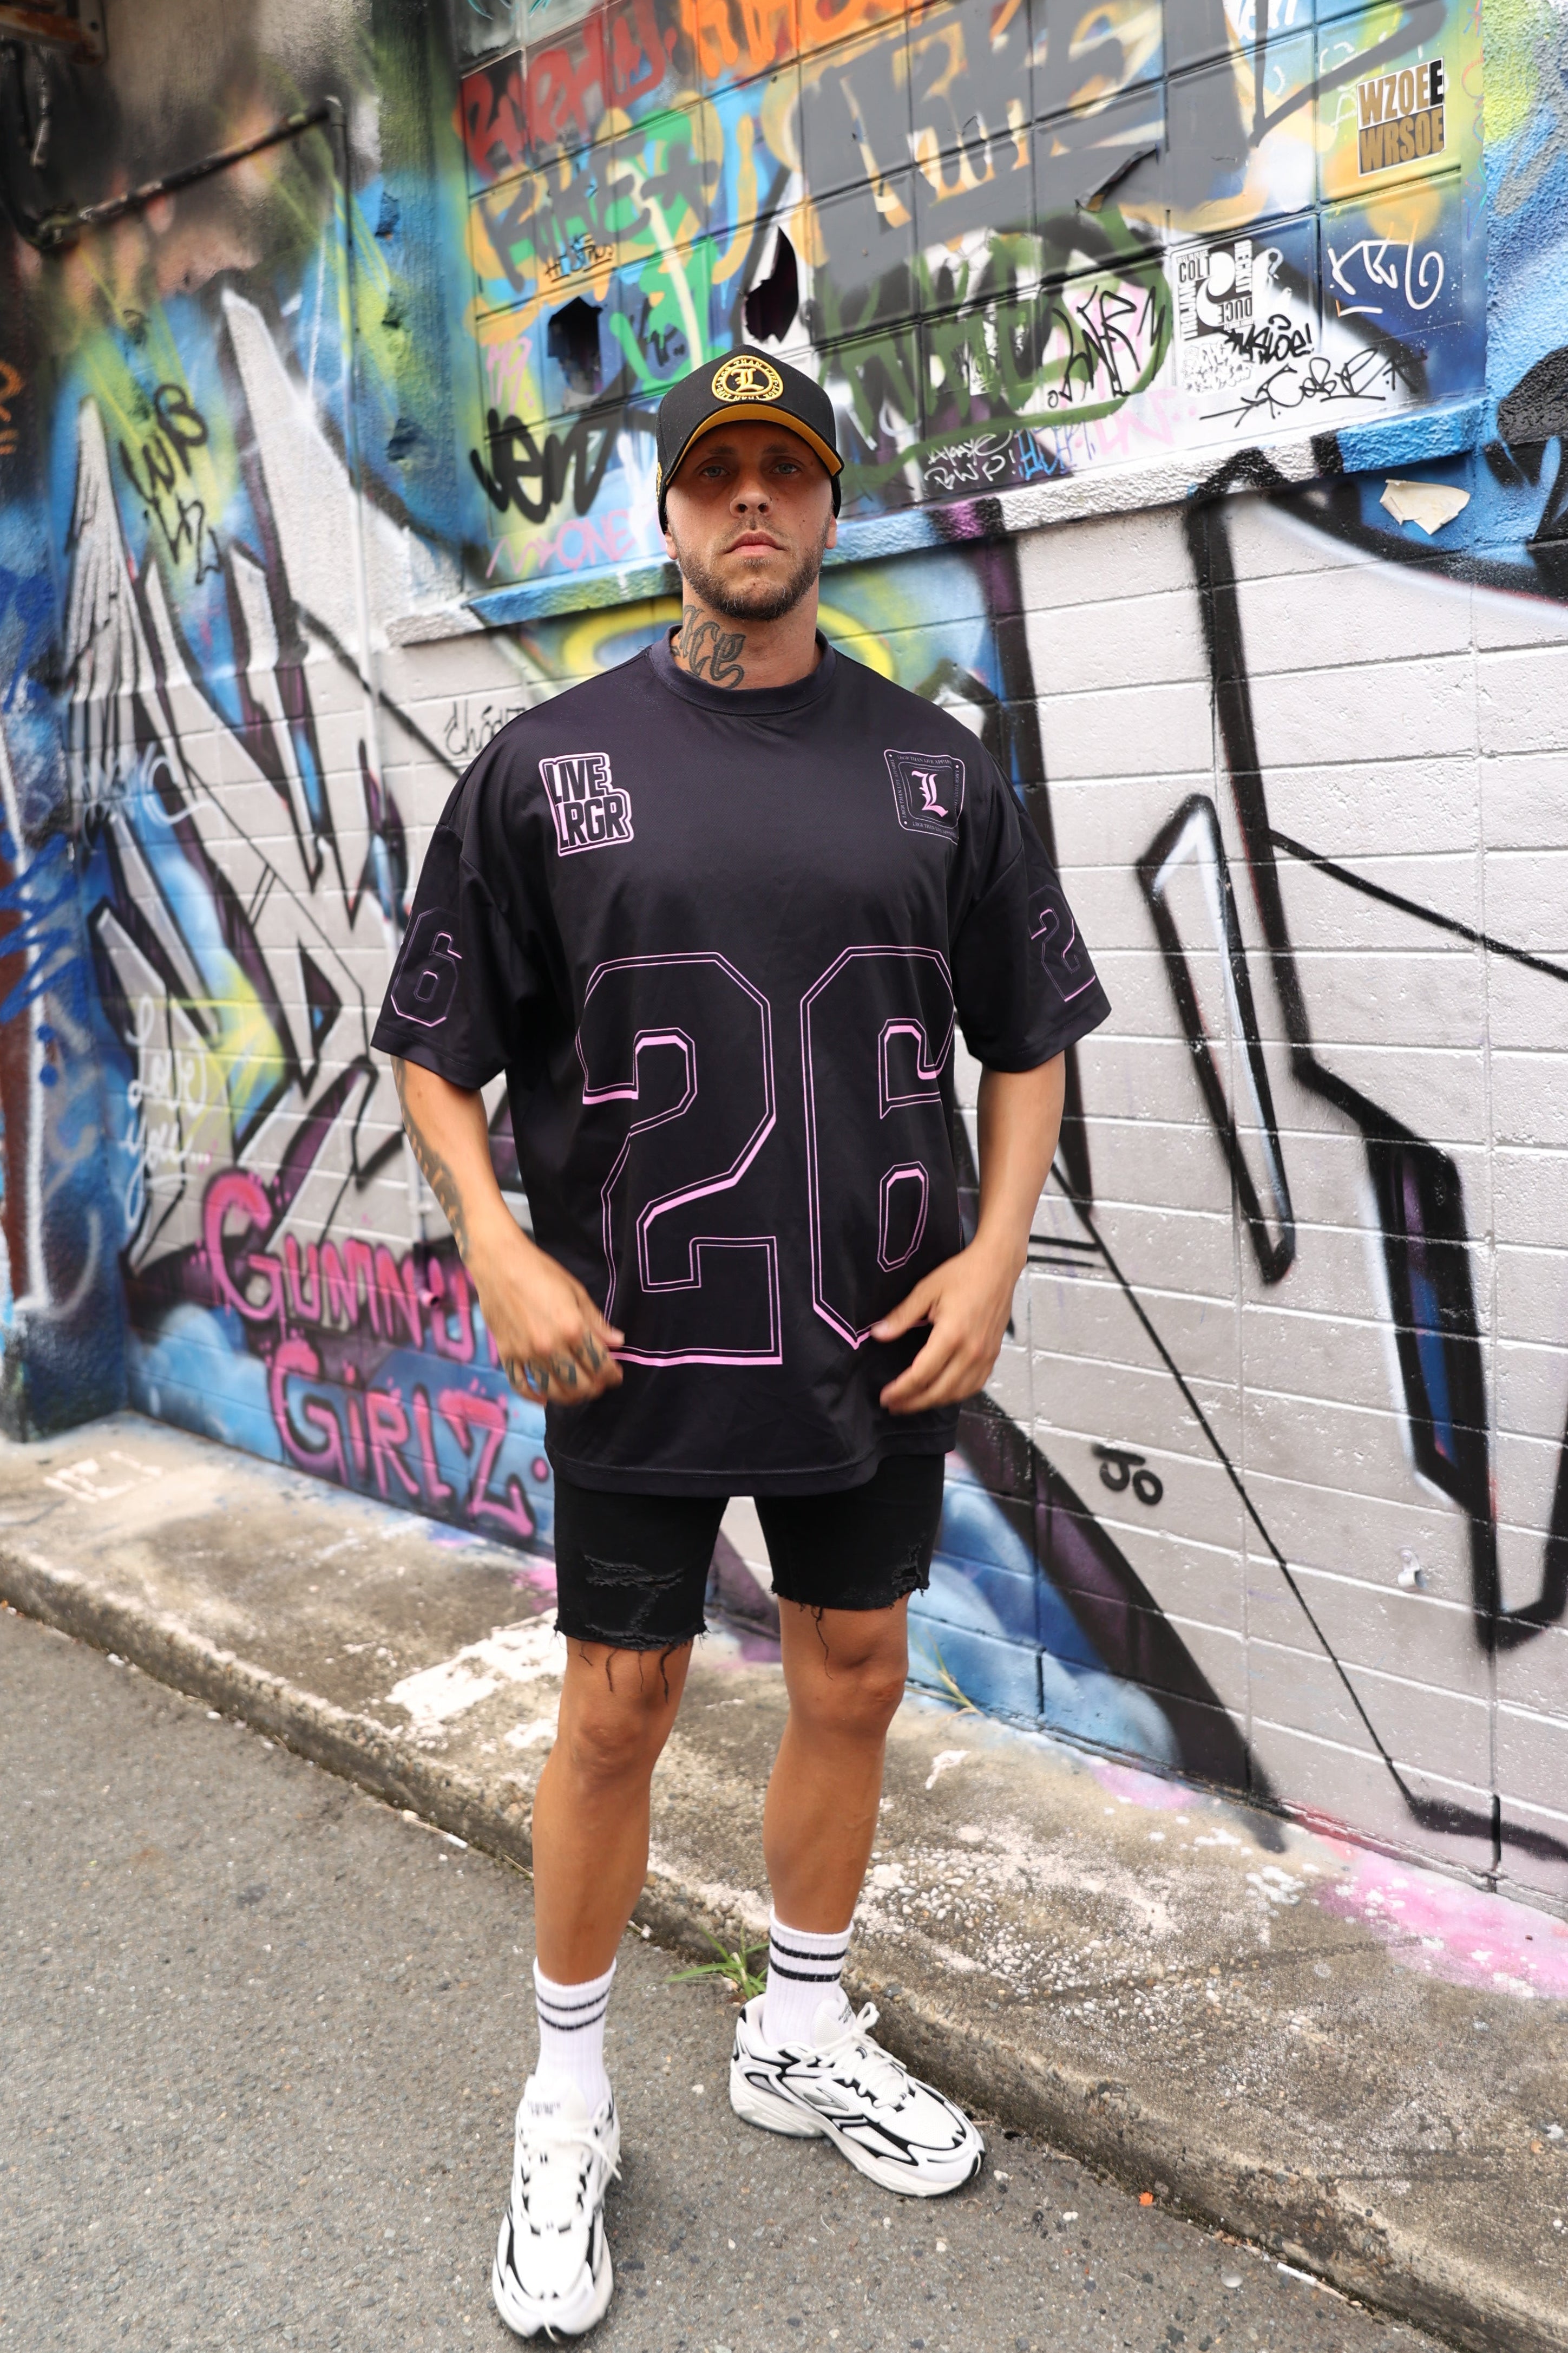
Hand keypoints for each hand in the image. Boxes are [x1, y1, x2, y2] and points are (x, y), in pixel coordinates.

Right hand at [468, 1221, 623, 1407]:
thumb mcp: (576, 1292)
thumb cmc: (541, 1272)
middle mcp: (550, 1346)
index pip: (601, 1365)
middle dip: (595, 1388)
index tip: (616, 1375)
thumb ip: (597, 1322)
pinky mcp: (507, 1354)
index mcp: (573, 1328)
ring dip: (570, 1397)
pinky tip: (545, 1397)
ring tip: (578, 1391)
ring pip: (553, 1391)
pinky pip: (521, 1385)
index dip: (613, 1375)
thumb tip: (618, 1342)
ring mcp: (526, 1353)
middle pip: (579, 1384)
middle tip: (599, 1383)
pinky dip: (534, 1397)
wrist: (499, 1262)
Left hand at [872, 1239, 1020, 1414]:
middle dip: (913, 1403)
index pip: (921, 1375)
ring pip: (958, 1393)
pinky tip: (943, 1393)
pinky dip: (957, 1395)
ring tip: (913, 1403)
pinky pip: (975, 1386)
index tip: (885, 1397)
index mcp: (952, 1335)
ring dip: (934, 1402)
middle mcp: (971, 1351)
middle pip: (938, 1391)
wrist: (998, 1265)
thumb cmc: (963, 1273)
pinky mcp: (993, 1354)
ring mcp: (985, 1355)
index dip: (901, 1390)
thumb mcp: (926, 1289)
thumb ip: (902, 1316)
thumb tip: (878, 1335)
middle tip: (894, 1406)